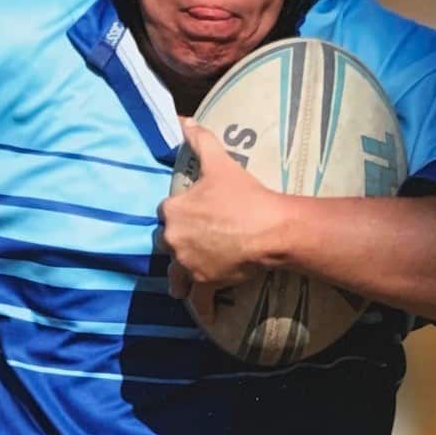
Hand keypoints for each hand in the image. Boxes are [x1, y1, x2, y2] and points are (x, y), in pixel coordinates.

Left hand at [158, 123, 283, 302]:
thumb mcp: (220, 162)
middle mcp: (173, 239)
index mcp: (173, 211)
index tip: (192, 214)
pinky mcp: (204, 284)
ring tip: (183, 281)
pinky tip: (204, 315)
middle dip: (178, 243)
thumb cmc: (244, 194)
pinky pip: (198, 300)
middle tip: (195, 242)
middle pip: (169, 242)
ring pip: (176, 274)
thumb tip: (184, 119)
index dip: (179, 212)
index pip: (166, 211)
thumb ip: (200, 139)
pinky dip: (201, 307)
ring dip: (180, 277)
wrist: (269, 229)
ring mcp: (188, 264)